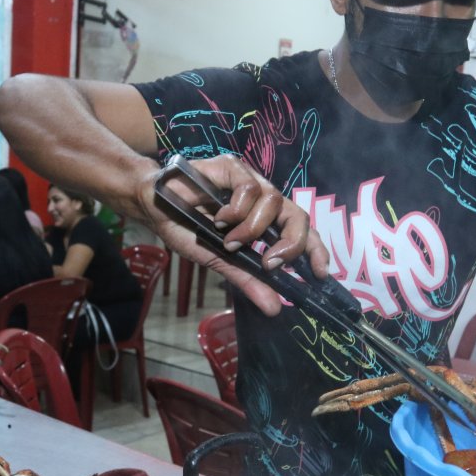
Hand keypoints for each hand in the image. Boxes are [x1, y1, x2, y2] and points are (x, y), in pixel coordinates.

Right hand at [133, 154, 328, 315]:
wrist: (153, 205)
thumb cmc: (186, 228)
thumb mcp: (220, 260)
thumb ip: (248, 279)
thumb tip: (274, 308)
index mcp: (266, 221)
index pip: (301, 232)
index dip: (315, 249)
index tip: (321, 272)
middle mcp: (264, 199)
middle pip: (298, 215)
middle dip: (292, 241)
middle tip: (272, 261)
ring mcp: (250, 181)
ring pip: (274, 201)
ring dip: (253, 228)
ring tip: (229, 240)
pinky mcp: (233, 167)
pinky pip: (250, 189)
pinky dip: (236, 210)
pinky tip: (220, 218)